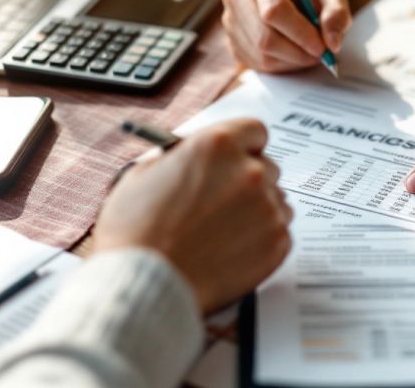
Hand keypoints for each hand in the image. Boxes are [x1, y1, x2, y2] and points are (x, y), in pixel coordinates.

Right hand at [94, 119, 292, 313]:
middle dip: (248, 180)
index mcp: (217, 146)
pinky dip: (262, 239)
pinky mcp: (277, 241)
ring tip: (223, 232)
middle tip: (223, 202)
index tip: (238, 158)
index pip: (254, 131)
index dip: (244, 145)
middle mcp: (249, 171)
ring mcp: (267, 207)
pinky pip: (279, 231)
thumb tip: (194, 156)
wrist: (146, 283)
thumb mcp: (143, 173)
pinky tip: (233, 250)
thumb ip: (180, 157)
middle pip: (267, 167)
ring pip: (276, 200)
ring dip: (257, 210)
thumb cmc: (135, 231)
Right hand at [221, 0, 351, 71]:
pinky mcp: (230, 38)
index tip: (322, 46)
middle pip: (265, 37)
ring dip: (291, 61)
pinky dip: (281, 65)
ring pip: (261, 54)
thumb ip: (336, 11)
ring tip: (308, 49)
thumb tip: (332, 43)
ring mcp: (230, 16)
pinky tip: (292, 51)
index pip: (274, 10)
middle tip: (319, 53)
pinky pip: (255, 63)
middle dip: (297, 53)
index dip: (300, 34)